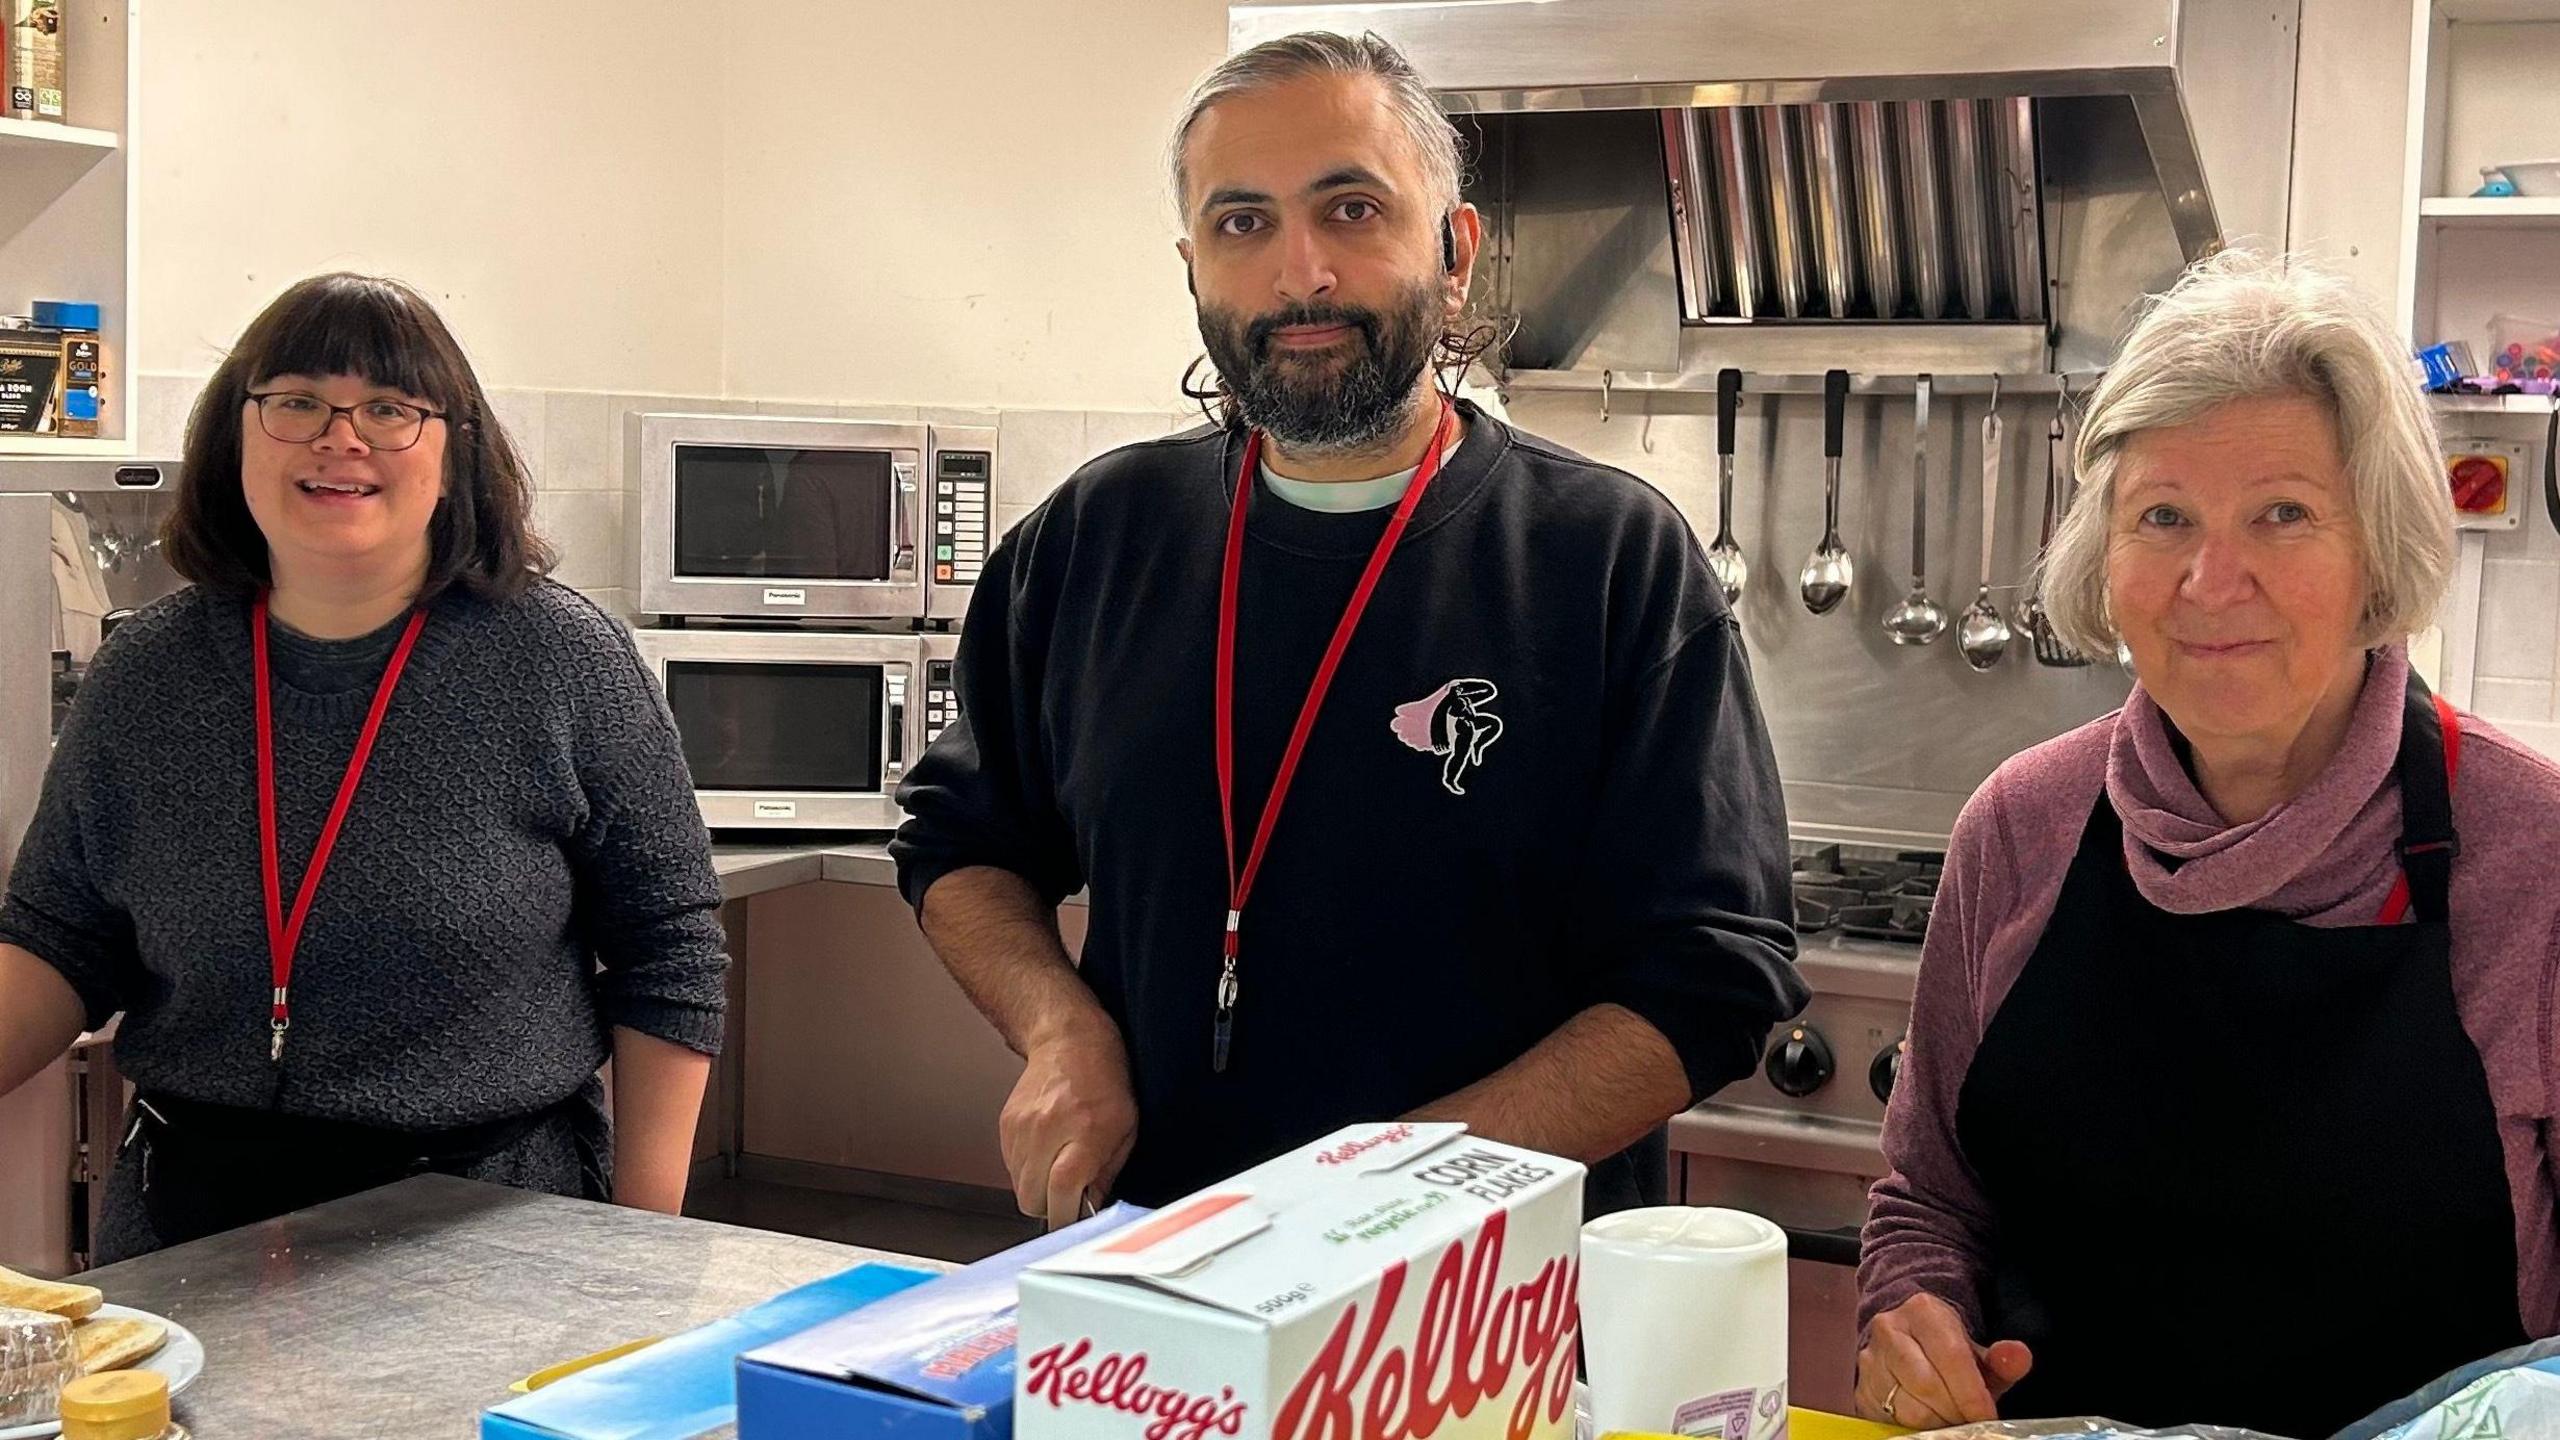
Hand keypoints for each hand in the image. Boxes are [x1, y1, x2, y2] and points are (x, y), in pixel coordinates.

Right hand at [1000, 1019, 1137, 1228]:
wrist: (1069, 1040)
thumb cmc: (1105, 1079)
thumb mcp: (1126, 1128)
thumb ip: (1108, 1172)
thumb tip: (1092, 1207)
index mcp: (1085, 1130)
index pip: (1062, 1191)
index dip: (1067, 1217)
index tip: (1075, 1222)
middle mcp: (1048, 1129)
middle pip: (1034, 1198)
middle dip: (1052, 1206)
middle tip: (1069, 1195)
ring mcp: (1022, 1127)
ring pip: (1019, 1187)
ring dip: (1039, 1188)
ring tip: (1059, 1165)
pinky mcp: (1006, 1125)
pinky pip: (1011, 1167)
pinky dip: (1028, 1169)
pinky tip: (1047, 1151)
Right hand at [1855, 1291, 2033, 1429]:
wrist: (1906, 1338)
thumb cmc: (1947, 1350)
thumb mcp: (1976, 1350)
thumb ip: (2001, 1358)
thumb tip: (2019, 1356)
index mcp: (1922, 1312)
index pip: (1950, 1356)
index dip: (1971, 1392)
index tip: (1987, 1415)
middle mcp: (1889, 1330)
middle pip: (1926, 1384)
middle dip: (1955, 1411)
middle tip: (1970, 1422)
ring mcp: (1870, 1360)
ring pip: (1906, 1405)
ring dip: (1936, 1422)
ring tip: (1951, 1421)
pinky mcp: (1861, 1389)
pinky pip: (1889, 1419)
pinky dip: (1914, 1428)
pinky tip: (1930, 1423)